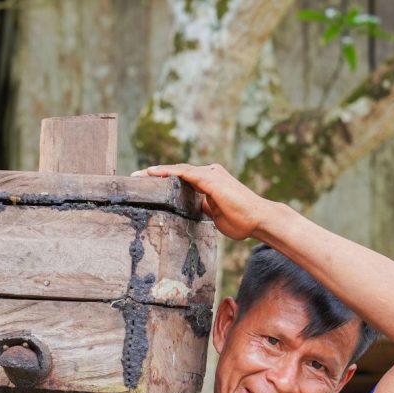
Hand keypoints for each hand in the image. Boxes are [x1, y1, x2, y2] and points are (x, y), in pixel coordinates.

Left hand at [132, 163, 269, 240]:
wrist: (259, 220)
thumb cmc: (242, 221)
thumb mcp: (216, 214)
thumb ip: (204, 208)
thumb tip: (192, 211)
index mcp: (211, 182)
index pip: (183, 178)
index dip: (164, 181)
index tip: (147, 185)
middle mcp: (210, 173)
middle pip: (177, 172)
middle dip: (155, 175)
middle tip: (134, 179)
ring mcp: (211, 174)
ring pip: (178, 170)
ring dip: (156, 172)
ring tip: (137, 176)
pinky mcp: (210, 179)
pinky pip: (183, 173)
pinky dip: (167, 172)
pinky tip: (152, 173)